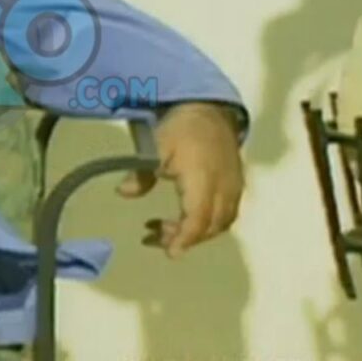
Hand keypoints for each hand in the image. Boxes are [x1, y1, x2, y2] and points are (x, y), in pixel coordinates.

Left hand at [116, 101, 244, 257]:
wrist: (209, 109)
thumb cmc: (180, 129)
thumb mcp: (154, 146)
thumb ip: (141, 173)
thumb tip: (123, 192)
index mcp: (202, 177)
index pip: (198, 217)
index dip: (184, 238)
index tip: (169, 252)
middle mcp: (224, 187)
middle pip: (210, 226)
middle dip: (184, 238)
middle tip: (155, 236)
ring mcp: (234, 187)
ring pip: (221, 223)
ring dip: (196, 233)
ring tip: (166, 228)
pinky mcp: (237, 185)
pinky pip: (228, 213)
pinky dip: (209, 223)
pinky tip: (187, 218)